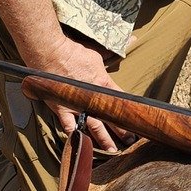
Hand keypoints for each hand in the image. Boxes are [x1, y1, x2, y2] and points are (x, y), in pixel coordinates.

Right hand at [20, 33, 123, 153]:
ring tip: (112, 150)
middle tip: (131, 141)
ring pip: (94, 126)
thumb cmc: (74, 53)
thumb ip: (114, 53)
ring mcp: (77, 105)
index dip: (130, 113)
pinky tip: (81, 145)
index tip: (139, 122)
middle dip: (122, 131)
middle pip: (111, 118)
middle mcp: (92, 98)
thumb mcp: (98, 54)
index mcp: (103, 84)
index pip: (121, 102)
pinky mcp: (62, 108)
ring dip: (103, 139)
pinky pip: (69, 125)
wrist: (51, 53)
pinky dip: (74, 135)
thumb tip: (134, 40)